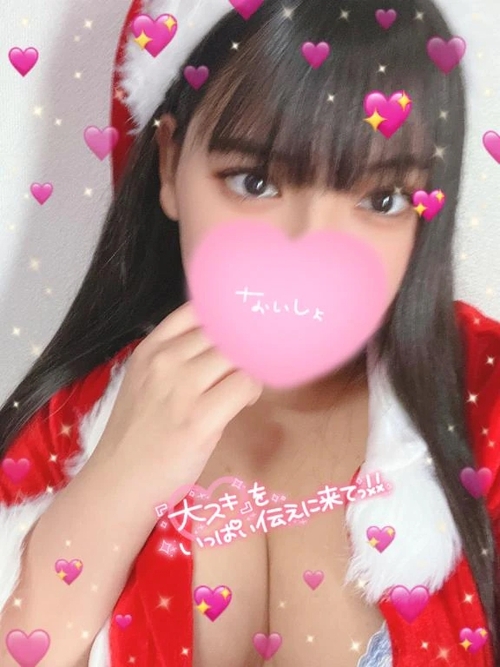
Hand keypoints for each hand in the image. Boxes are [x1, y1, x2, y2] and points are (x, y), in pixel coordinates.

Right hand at [94, 301, 262, 499]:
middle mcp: (165, 361)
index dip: (227, 314)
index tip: (241, 327)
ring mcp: (182, 388)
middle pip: (225, 330)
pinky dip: (254, 389)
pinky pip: (246, 383)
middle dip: (244, 343)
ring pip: (238, 354)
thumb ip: (176, 356)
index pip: (200, 308)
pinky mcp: (200, 419)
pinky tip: (246, 400)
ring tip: (244, 384)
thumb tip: (224, 339)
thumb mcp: (145, 380)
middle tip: (251, 360)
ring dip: (251, 366)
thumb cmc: (137, 434)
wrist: (119, 482)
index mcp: (151, 348)